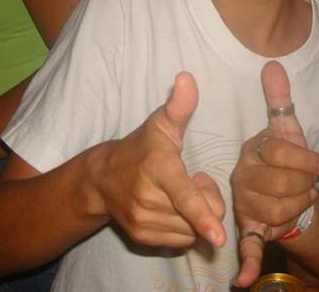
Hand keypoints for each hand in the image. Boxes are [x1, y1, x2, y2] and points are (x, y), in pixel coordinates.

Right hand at [90, 72, 225, 248]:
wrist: (101, 179)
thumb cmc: (141, 147)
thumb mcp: (161, 123)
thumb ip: (180, 105)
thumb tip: (187, 76)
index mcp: (160, 169)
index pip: (185, 196)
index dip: (203, 215)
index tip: (217, 236)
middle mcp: (149, 200)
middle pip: (201, 214)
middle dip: (207, 200)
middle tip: (193, 180)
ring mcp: (143, 223)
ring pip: (192, 231)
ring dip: (195, 216)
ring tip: (179, 194)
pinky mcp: (142, 238)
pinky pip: (181, 241)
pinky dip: (184, 227)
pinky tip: (171, 209)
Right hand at [232, 61, 318, 286]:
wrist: (279, 193)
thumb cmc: (283, 159)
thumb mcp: (285, 129)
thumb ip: (279, 99)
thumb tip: (274, 63)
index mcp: (251, 151)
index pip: (281, 153)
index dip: (307, 160)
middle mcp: (241, 178)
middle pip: (283, 184)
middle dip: (305, 186)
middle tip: (310, 185)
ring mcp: (243, 205)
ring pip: (279, 212)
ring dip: (298, 208)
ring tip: (301, 200)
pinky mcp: (248, 229)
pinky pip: (246, 246)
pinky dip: (247, 264)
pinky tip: (244, 280)